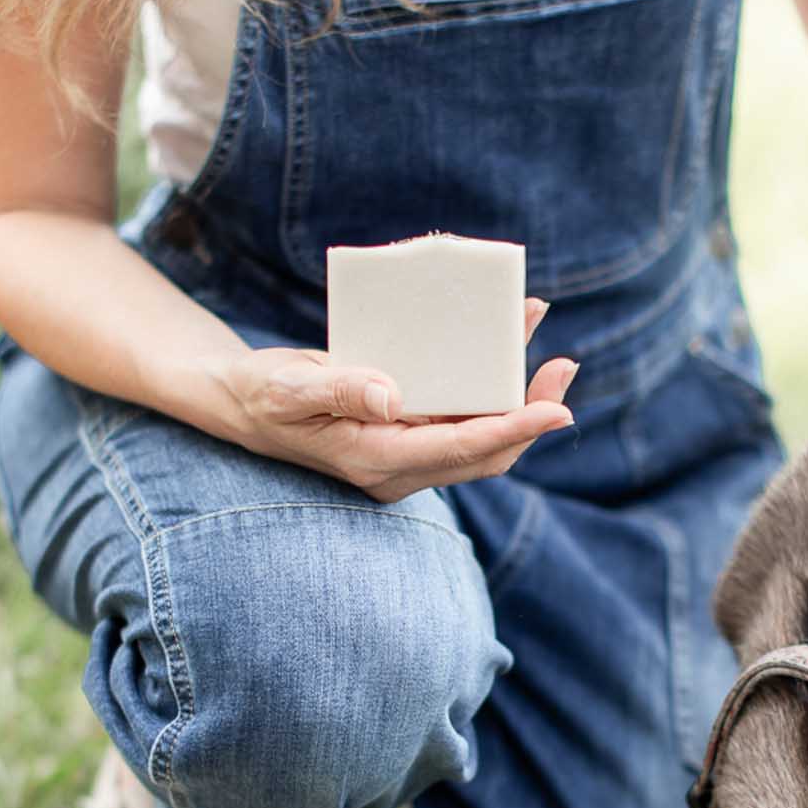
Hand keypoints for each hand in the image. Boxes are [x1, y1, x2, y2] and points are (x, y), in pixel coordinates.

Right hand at [215, 297, 576, 502]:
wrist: (242, 402)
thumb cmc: (261, 394)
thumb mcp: (288, 388)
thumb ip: (337, 389)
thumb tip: (393, 396)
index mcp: (375, 461)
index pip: (459, 450)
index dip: (513, 430)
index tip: (559, 410)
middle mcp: (399, 464)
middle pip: (485, 452)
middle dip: (532, 414)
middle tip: (564, 367)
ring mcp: (405, 451)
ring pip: (479, 433)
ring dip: (519, 398)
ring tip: (551, 352)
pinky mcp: (406, 430)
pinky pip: (460, 413)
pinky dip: (489, 385)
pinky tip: (505, 343)